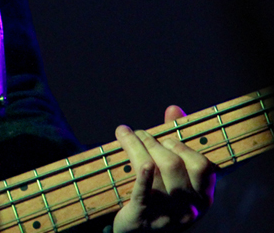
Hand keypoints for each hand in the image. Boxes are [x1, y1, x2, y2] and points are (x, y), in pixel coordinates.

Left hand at [112, 105, 215, 231]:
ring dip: (136, 146)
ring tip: (125, 134)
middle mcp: (189, 206)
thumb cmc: (161, 196)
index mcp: (202, 196)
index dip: (182, 146)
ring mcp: (167, 214)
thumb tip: (173, 109)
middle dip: (153, 142)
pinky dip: (141, 174)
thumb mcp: (175, 175)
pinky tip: (135, 156)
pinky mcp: (143, 217)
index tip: (165, 138)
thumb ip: (177, 141)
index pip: (201, 165)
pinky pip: (143, 193)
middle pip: (173, 164)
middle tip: (138, 133)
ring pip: (154, 171)